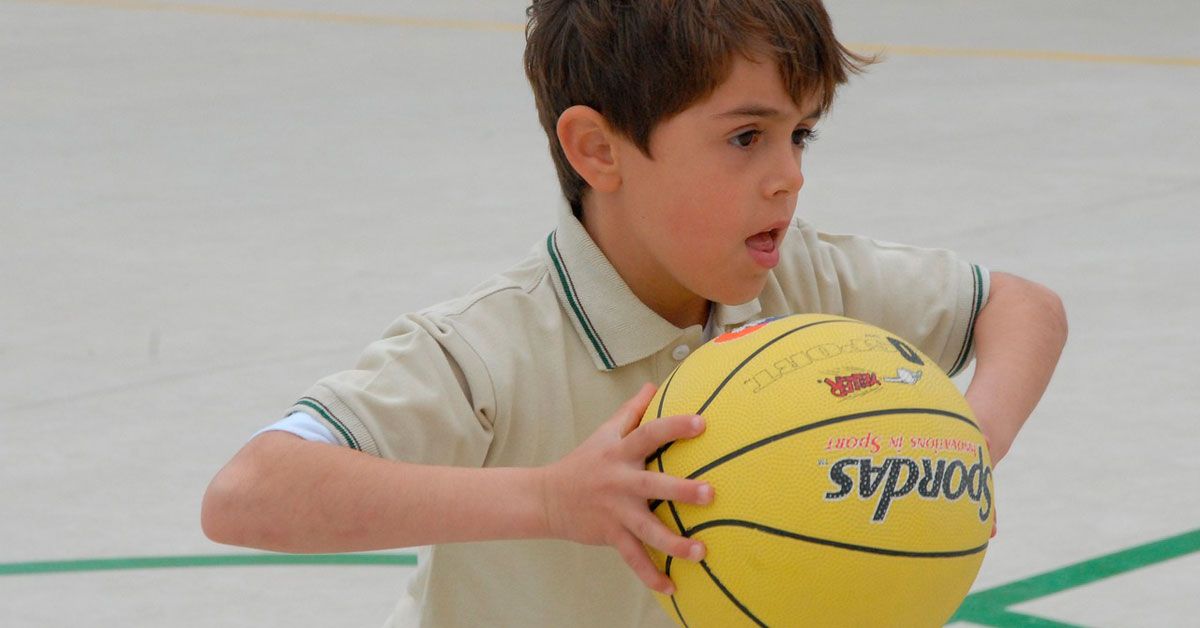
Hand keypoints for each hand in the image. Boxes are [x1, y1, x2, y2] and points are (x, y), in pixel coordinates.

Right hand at [539, 382, 713, 594]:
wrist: (547, 498)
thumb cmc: (584, 462)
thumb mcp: (605, 433)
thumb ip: (631, 410)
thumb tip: (654, 385)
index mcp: (620, 453)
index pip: (648, 434)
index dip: (674, 427)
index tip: (701, 422)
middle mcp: (619, 482)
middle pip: (652, 485)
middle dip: (680, 490)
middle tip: (710, 494)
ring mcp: (615, 512)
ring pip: (646, 530)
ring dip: (674, 543)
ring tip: (701, 552)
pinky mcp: (610, 535)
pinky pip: (632, 558)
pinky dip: (650, 574)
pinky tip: (671, 586)